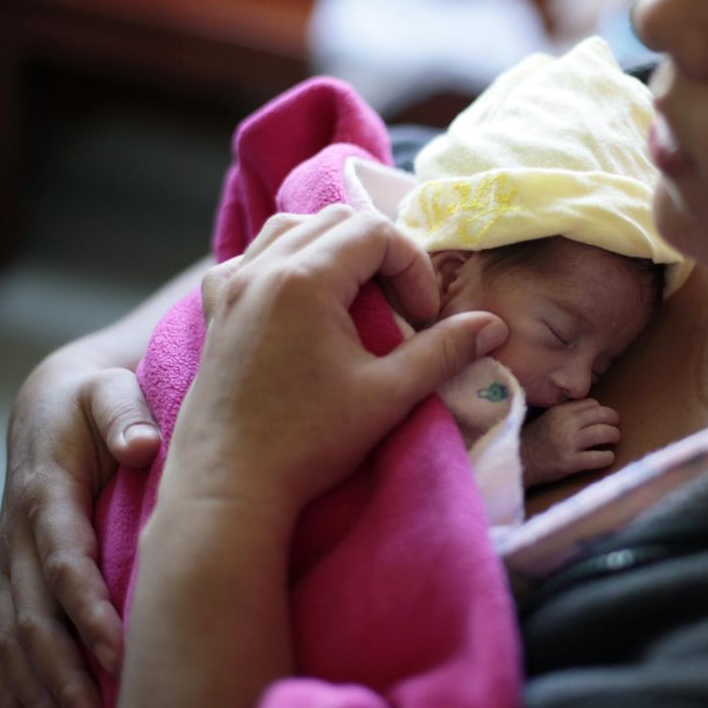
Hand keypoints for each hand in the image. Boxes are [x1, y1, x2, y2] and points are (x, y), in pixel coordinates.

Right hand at [0, 360, 159, 707]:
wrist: (50, 402)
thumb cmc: (93, 399)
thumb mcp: (109, 391)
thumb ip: (125, 413)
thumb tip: (144, 443)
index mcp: (46, 494)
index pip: (66, 562)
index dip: (88, 610)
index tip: (117, 651)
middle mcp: (21, 536)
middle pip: (37, 616)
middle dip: (63, 672)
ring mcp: (14, 561)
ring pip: (20, 636)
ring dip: (41, 690)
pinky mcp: (18, 576)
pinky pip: (12, 637)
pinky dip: (19, 685)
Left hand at [162, 205, 507, 518]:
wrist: (227, 487)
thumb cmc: (307, 443)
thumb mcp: (388, 395)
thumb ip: (443, 351)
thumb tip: (492, 326)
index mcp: (304, 279)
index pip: (375, 231)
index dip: (412, 266)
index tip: (422, 317)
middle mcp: (261, 268)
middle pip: (334, 220)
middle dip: (378, 252)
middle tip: (397, 307)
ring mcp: (230, 287)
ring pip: (288, 229)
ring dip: (332, 250)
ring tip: (354, 299)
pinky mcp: (214, 311)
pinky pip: (250, 258)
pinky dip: (283, 264)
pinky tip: (299, 303)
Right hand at [520, 398, 620, 485]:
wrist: (518, 463)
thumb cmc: (534, 441)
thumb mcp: (547, 419)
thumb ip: (567, 414)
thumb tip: (594, 412)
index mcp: (560, 411)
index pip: (592, 403)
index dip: (600, 411)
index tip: (601, 419)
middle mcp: (566, 424)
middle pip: (603, 415)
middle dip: (613, 421)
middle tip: (614, 428)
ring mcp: (568, 444)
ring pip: (605, 433)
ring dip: (614, 436)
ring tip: (613, 440)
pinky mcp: (570, 463)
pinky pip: (599, 457)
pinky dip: (608, 457)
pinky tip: (607, 458)